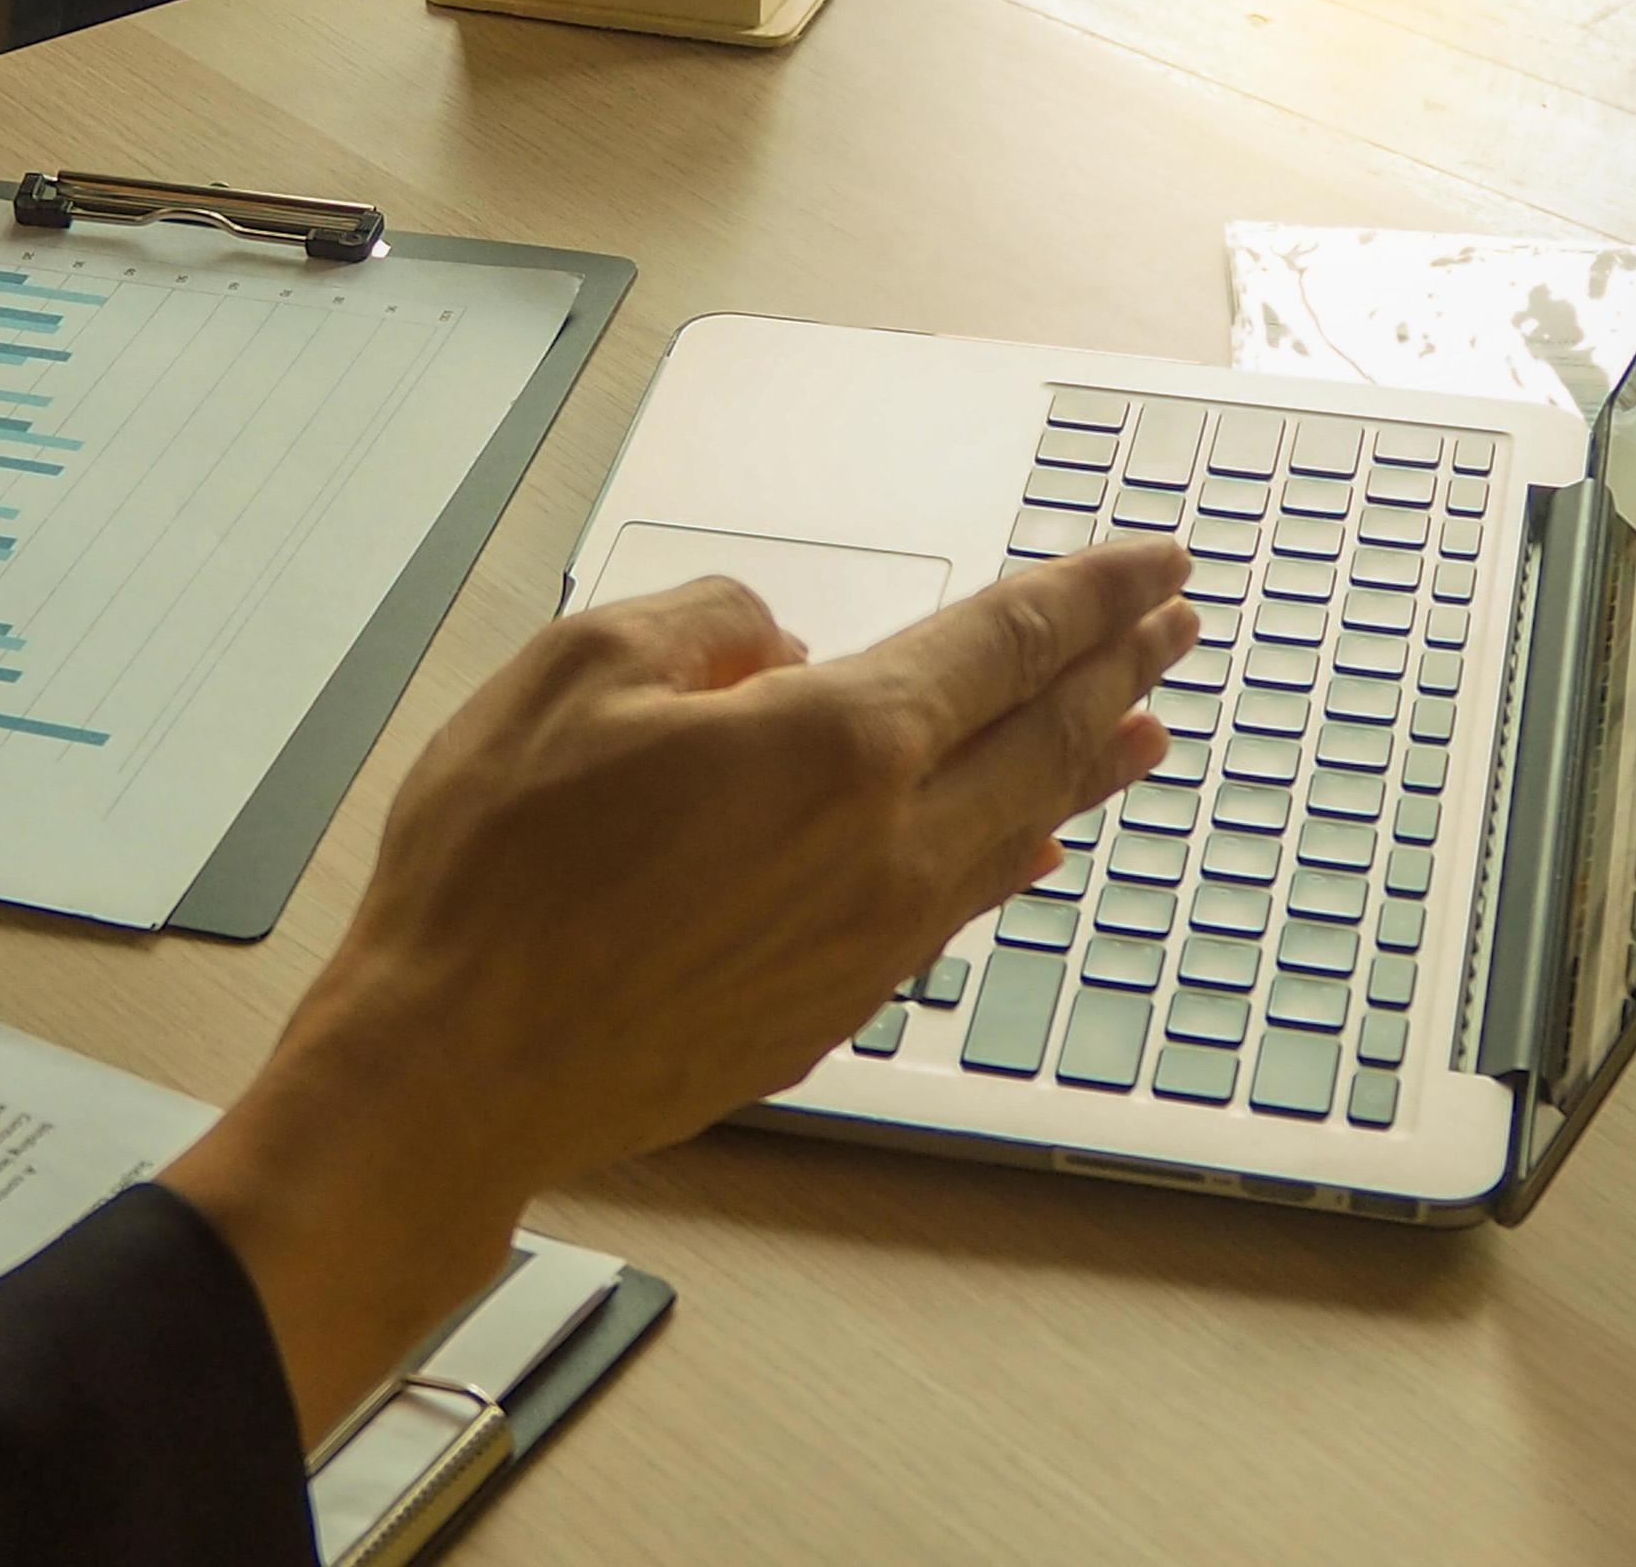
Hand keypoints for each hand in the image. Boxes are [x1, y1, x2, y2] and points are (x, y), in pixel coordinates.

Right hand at [164, 537, 1195, 1438]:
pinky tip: (1021, 854)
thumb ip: (698, 626)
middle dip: (1118, 670)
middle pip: (1043, 740)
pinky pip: (954, 911)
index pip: (1005, 645)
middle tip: (1175, 629)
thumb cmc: (496, 881)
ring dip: (1086, 771)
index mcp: (836, 744)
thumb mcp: (573, 674)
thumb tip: (765, 642)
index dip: (1091, 596)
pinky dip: (1007, 861)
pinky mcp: (829, 1011)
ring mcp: (869, 942)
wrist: (460, 1068)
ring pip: (1017, 834)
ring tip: (1141, 733)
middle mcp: (885, 846)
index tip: (1156, 566)